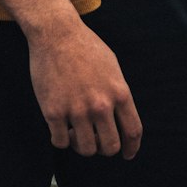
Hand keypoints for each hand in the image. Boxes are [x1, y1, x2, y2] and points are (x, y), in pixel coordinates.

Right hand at [26, 16, 141, 159]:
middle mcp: (100, 105)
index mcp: (118, 92)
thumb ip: (118, 93)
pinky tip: (60, 128)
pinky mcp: (53, 112)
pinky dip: (61, 139)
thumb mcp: (112, 66)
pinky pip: (60, 142)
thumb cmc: (84, 46)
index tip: (127, 154)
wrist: (56, 32)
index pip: (133, 132)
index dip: (132, 148)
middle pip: (110, 147)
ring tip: (76, 132)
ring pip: (85, 149)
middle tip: (96, 140)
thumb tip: (122, 118)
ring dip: (82, 145)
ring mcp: (76, 110)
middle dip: (104, 148)